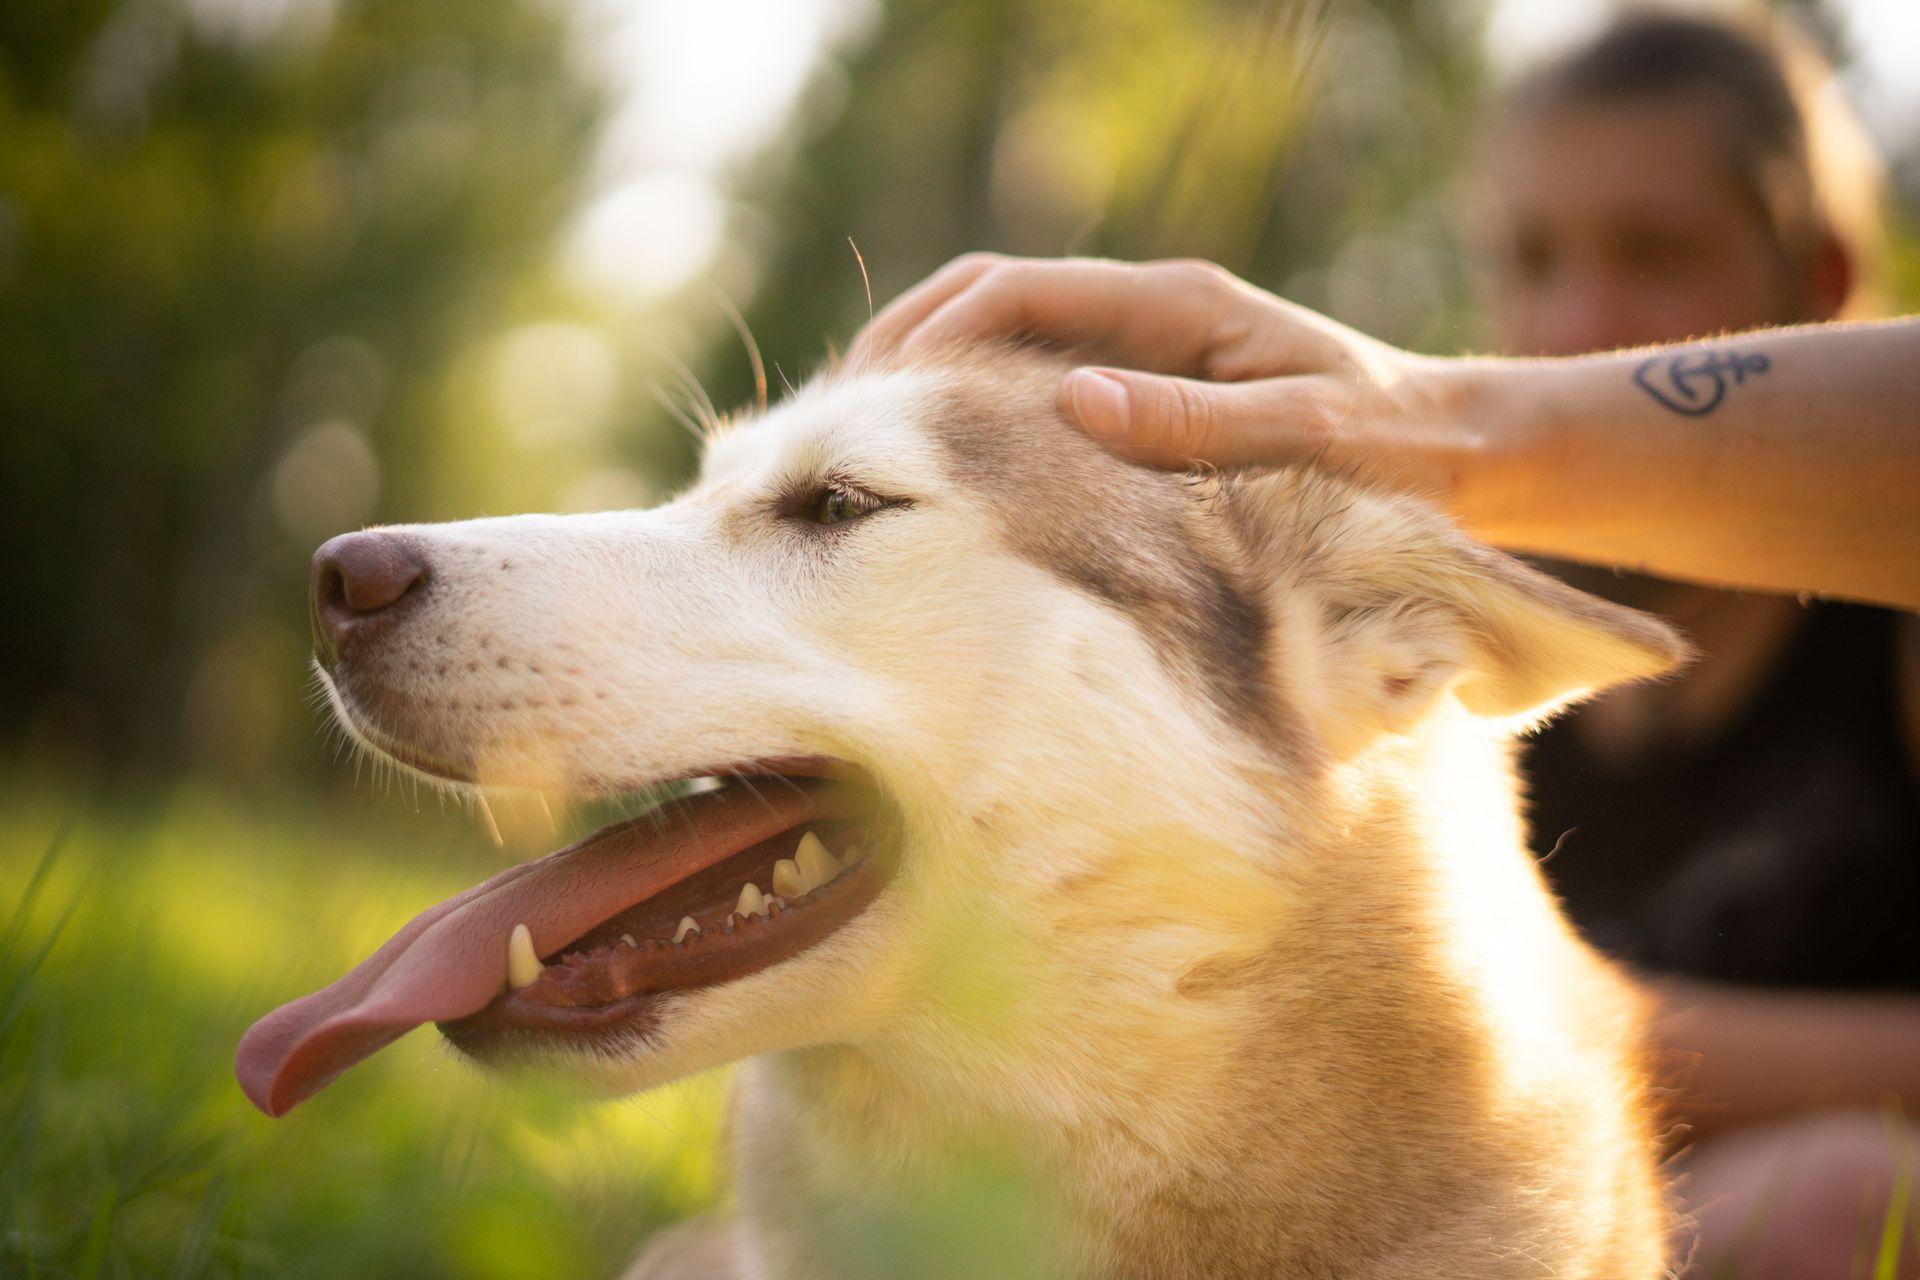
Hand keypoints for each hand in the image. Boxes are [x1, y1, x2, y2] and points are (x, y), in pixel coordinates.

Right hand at [852, 254, 1484, 501]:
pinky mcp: (1149, 403)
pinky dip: (985, 423)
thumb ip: (1194, 420)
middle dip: (911, 348)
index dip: (935, 334)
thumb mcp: (1307, 437)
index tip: (876, 395)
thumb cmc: (1397, 452)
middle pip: (992, 302)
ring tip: (873, 448)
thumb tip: (1069, 402)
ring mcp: (1144, 357)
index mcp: (1177, 304)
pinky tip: (953, 478)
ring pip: (1009, 348)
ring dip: (938, 385)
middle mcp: (1149, 317)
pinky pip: (1043, 397)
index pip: (1018, 290)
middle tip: (844, 420)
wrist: (1459, 462)